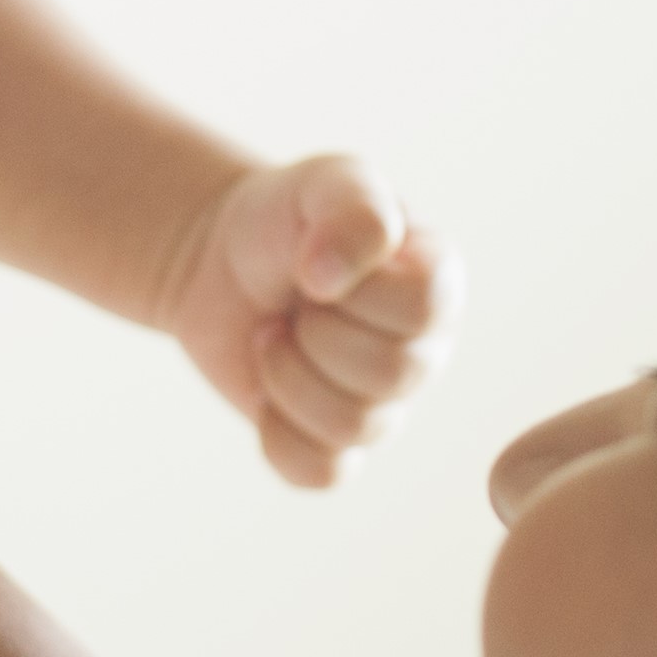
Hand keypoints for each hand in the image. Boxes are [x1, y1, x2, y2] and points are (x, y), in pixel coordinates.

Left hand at [160, 155, 460, 489]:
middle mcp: (423, 349)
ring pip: (354, 429)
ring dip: (287, 376)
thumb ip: (351, 211)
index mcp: (438, 283)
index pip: (421, 310)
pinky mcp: (333, 445)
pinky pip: (321, 473)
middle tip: (295, 301)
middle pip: (389, 376)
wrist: (218, 258)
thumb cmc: (286, 216)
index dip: (355, 291)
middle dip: (315, 334)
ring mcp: (383, 404)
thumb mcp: (323, 183)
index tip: (318, 263)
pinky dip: (277, 434)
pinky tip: (264, 390)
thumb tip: (330, 277)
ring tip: (275, 335)